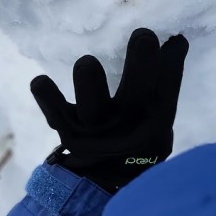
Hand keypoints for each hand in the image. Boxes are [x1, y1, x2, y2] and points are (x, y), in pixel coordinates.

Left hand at [30, 28, 188, 192]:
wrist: (107, 179)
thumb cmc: (136, 134)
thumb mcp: (157, 114)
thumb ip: (165, 80)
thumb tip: (175, 40)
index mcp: (154, 120)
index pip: (167, 87)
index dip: (170, 64)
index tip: (174, 39)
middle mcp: (126, 123)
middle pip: (138, 93)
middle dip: (141, 64)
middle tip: (143, 36)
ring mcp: (95, 128)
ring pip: (93, 105)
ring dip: (90, 83)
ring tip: (88, 63)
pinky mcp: (67, 128)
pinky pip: (55, 112)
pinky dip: (48, 98)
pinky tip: (40, 81)